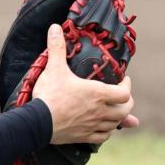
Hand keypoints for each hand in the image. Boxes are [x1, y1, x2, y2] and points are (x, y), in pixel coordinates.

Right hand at [32, 24, 138, 143]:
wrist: (37, 122)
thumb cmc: (49, 95)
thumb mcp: (53, 68)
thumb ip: (57, 48)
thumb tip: (55, 27)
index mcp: (97, 93)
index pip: (124, 93)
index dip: (127, 86)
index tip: (124, 80)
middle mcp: (99, 111)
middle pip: (125, 110)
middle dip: (127, 103)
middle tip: (123, 96)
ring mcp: (92, 125)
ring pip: (115, 124)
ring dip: (118, 118)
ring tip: (115, 111)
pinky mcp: (83, 136)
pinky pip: (102, 137)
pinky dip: (106, 132)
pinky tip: (104, 129)